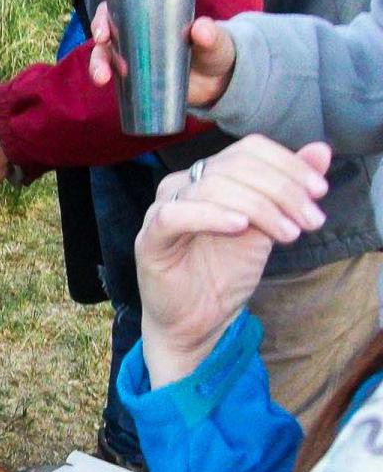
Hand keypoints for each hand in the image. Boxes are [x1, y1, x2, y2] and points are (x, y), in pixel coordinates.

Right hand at [89, 2, 237, 107]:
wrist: (219, 82)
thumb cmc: (215, 52)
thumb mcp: (216, 41)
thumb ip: (211, 35)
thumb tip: (200, 28)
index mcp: (151, 16)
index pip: (118, 9)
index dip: (103, 17)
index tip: (102, 32)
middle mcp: (136, 35)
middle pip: (106, 35)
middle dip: (97, 44)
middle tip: (102, 53)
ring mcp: (134, 59)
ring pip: (105, 58)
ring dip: (97, 66)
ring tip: (102, 79)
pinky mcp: (136, 81)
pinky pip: (115, 80)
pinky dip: (107, 82)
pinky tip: (106, 88)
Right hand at [136, 135, 330, 386]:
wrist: (197, 321)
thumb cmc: (225, 274)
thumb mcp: (268, 227)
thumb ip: (289, 189)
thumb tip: (320, 151)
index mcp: (210, 175)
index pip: (248, 149)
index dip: (287, 164)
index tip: (320, 192)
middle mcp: (183, 184)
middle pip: (234, 166)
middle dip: (282, 190)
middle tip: (310, 220)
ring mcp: (163, 208)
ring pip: (210, 186)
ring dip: (259, 207)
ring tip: (288, 234)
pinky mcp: (150, 238)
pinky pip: (175, 215)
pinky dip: (211, 215)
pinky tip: (241, 227)